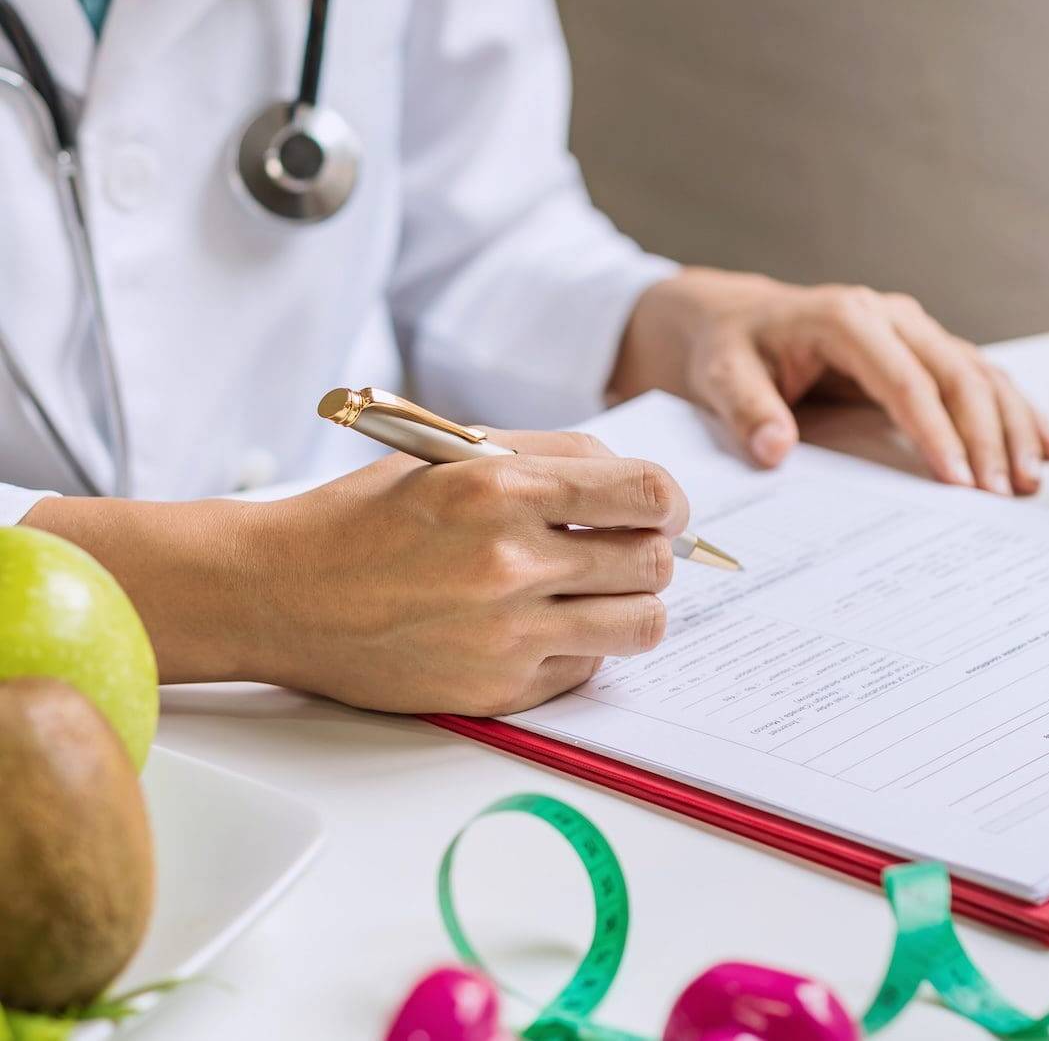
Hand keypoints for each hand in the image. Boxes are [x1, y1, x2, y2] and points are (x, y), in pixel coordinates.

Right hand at [250, 431, 687, 712]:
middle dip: (650, 552)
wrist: (283, 594)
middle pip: (654, 564)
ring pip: (641, 625)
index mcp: (501, 488)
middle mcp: (511, 563)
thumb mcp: (454, 452)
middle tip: (622, 549)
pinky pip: (588, 668)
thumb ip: (554, 457)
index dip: (670, 502)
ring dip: (630, 604)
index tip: (661, 510)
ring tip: (595, 591)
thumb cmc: (367, 517)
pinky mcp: (499, 690)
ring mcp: (508, 635)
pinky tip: (541, 626)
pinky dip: (581, 646)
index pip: (647, 494)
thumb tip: (634, 485)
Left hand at [610, 268, 1048, 494]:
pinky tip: (1045, 444)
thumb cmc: (728, 349)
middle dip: (987, 435)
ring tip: (1030, 480)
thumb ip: (747, 410)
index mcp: (843, 318)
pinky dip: (1014, 410)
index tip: (956, 480)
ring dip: (1011, 425)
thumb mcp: (720, 376)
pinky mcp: (922, 351)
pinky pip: (979, 377)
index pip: (904, 378)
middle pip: (956, 374)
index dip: (935, 429)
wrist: (733, 321)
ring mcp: (912, 331)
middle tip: (1004, 492)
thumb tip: (776, 448)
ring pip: (979, 373)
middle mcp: (888, 317)